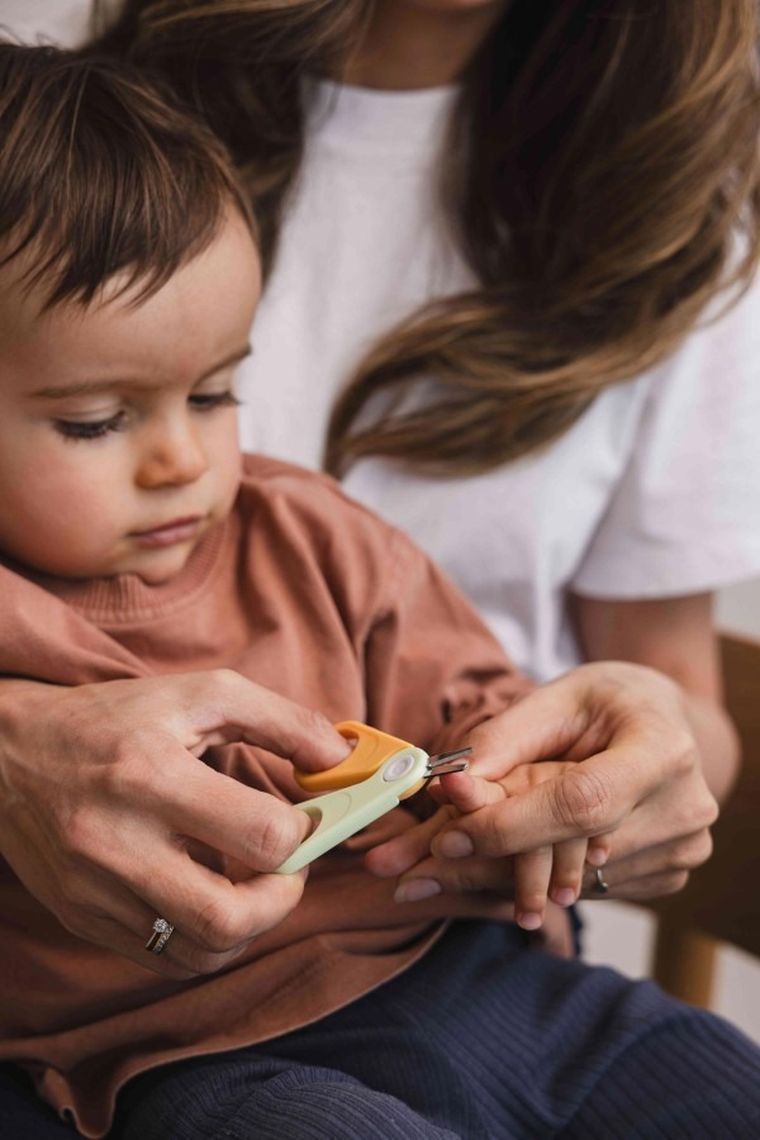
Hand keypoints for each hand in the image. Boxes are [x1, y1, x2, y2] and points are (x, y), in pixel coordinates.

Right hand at [0, 671, 349, 976]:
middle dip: (283, 900)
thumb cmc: (115, 718)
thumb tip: (341, 761)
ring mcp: (96, 890)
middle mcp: (117, 841)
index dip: (305, 834)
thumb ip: (282, 721)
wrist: (9, 754)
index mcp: (151, 774)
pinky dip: (205, 940)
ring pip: (200, 952)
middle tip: (288, 869)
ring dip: (248, 926)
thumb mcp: (201, 694)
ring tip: (251, 883)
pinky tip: (210, 897)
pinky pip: (164, 960)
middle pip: (228, 917)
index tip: (305, 820)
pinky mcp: (84, 918)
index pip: (261, 835)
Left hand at [368, 662, 717, 904]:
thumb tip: (445, 785)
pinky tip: (494, 871)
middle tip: (410, 876)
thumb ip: (505, 738)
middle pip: (571, 853)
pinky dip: (532, 882)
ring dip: (498, 880)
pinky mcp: (667, 876)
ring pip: (571, 882)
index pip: (581, 803)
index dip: (510, 826)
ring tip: (431, 878)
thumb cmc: (610, 700)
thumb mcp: (559, 696)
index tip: (445, 839)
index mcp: (662, 749)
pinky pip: (585, 890)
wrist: (669, 723)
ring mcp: (680, 850)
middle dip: (486, 862)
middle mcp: (682, 808)